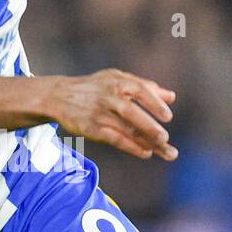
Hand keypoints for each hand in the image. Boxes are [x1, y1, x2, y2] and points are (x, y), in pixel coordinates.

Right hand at [45, 70, 177, 161]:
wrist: (59, 95)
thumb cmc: (95, 87)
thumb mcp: (117, 79)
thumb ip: (145, 86)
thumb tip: (172, 96)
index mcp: (118, 82)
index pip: (140, 90)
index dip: (154, 103)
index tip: (168, 117)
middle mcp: (108, 97)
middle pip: (131, 112)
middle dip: (149, 126)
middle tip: (165, 138)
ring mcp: (99, 113)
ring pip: (125, 129)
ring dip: (146, 141)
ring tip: (164, 150)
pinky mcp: (91, 128)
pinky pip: (114, 139)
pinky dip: (131, 147)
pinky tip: (146, 153)